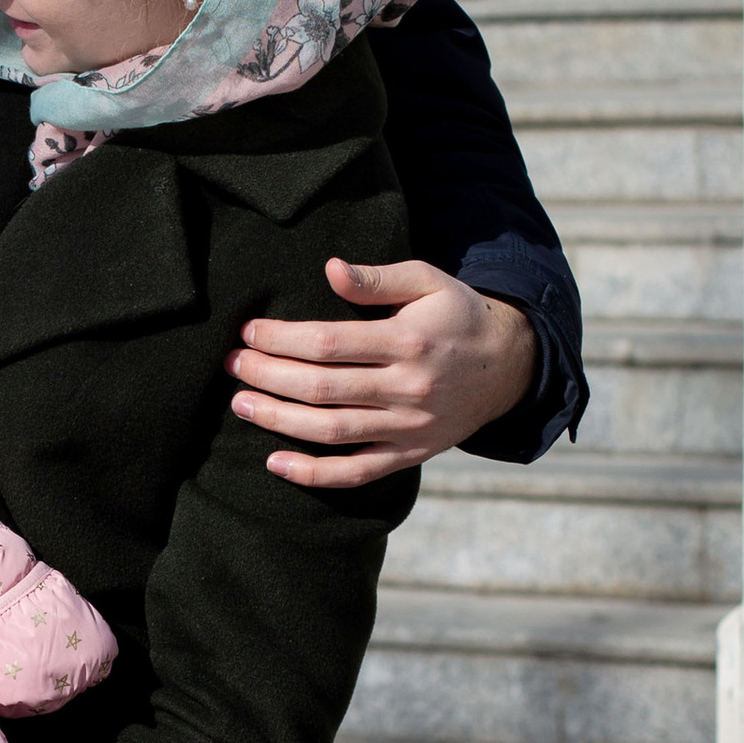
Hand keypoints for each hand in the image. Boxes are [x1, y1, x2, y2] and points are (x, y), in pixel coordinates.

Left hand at [229, 257, 538, 488]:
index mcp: (407, 340)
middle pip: (321, 388)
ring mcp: (408, 426)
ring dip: (278, 420)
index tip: (249, 331)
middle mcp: (407, 387)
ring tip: (241, 404)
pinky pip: (356, 472)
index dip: (281, 338)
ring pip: (331, 431)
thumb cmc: (459, 316)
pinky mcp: (409, 454)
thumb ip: (379, 278)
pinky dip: (314, 473)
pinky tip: (276, 464)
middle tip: (233, 365)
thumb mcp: (429, 282)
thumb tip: (330, 269)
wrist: (510, 367)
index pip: (328, 343)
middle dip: (268, 376)